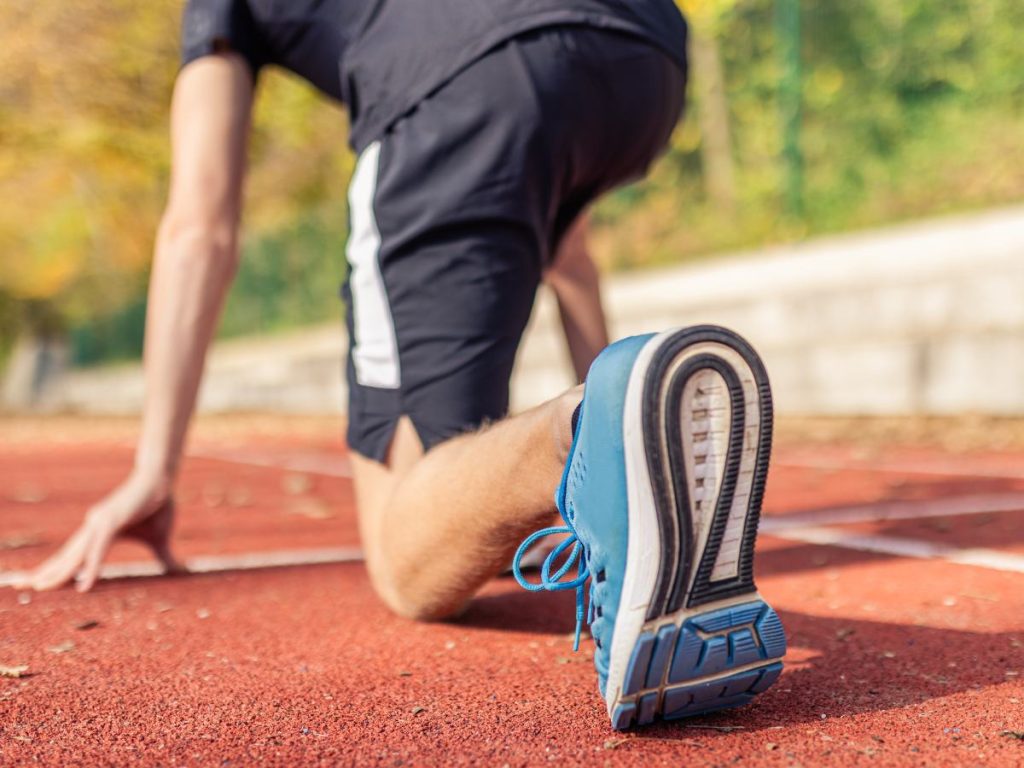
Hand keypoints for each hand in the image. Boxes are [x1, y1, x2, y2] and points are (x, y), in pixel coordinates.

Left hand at [15, 475, 185, 591]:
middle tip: (20, 587)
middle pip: (66, 556)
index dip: (55, 568)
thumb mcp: (159, 539)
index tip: (35, 583)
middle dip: (44, 572)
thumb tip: (177, 571)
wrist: (162, 479)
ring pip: (75, 556)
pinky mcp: (111, 521)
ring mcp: (100, 523)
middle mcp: (94, 527)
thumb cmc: (159, 505)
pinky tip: (84, 585)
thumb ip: (163, 557)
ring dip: (58, 573)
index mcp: (100, 532)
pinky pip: (98, 551)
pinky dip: (90, 568)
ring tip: (40, 588)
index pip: (73, 555)